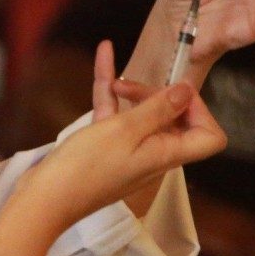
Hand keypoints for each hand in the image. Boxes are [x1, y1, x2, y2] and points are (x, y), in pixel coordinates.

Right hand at [28, 43, 227, 229]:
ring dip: (133, 91)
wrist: (45, 200)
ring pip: (142, 112)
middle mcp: (154, 152)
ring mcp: (130, 149)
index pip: (208, 137)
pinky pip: (115, 114)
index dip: (201, 112)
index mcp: (167, 153)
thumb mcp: (124, 131)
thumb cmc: (87, 167)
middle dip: (159, 94)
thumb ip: (158, 109)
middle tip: (134, 88)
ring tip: (114, 79)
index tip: (177, 94)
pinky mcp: (106, 146)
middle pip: (175, 117)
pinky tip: (104, 55)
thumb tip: (188, 90)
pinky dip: (110, 90)